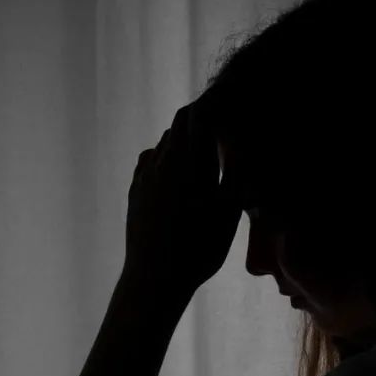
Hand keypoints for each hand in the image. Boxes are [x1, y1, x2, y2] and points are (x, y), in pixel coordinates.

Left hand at [123, 99, 241, 296]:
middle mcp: (162, 160)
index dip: (214, 102)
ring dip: (184, 137)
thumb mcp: (229, 211)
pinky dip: (166, 156)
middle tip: (219, 119)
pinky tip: (174, 169)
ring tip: (202, 148)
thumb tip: (241, 143)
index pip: (199, 114)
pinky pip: (150, 160)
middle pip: (180, 122)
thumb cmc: (199, 247)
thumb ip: (235, 172)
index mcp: (188, 160)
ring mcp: (144, 175)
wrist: (154, 277)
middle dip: (200, 116)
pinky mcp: (135, 191)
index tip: (229, 99)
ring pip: (165, 141)